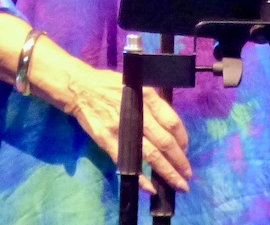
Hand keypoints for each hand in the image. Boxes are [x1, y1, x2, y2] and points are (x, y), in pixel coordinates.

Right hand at [65, 65, 190, 193]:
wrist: (81, 89)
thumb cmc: (111, 84)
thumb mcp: (137, 82)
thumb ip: (153, 102)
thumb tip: (170, 123)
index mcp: (146, 96)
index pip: (171, 121)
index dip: (182, 137)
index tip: (186, 147)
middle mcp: (137, 114)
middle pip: (164, 142)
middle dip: (179, 160)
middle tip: (188, 173)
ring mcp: (122, 130)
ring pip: (150, 155)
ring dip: (166, 171)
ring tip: (178, 183)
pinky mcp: (108, 142)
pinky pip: (128, 163)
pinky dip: (141, 177)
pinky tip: (151, 187)